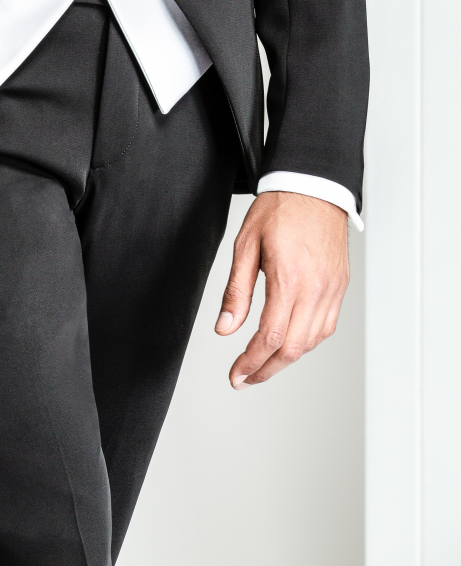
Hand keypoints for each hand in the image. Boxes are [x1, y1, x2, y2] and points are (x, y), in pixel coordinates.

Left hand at [215, 191, 348, 387]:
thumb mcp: (246, 244)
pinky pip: (326, 327)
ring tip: (263, 364)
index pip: (269, 336)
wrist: (314, 187)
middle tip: (244, 378)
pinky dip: (306, 342)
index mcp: (289, 279)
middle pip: (292, 348)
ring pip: (311, 342)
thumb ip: (237, 290)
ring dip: (286, 359)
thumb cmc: (279, 209)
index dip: (251, 362)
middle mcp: (315, 289)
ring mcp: (332, 290)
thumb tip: (225, 327)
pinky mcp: (340, 287)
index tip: (236, 375)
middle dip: (266, 369)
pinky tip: (289, 342)